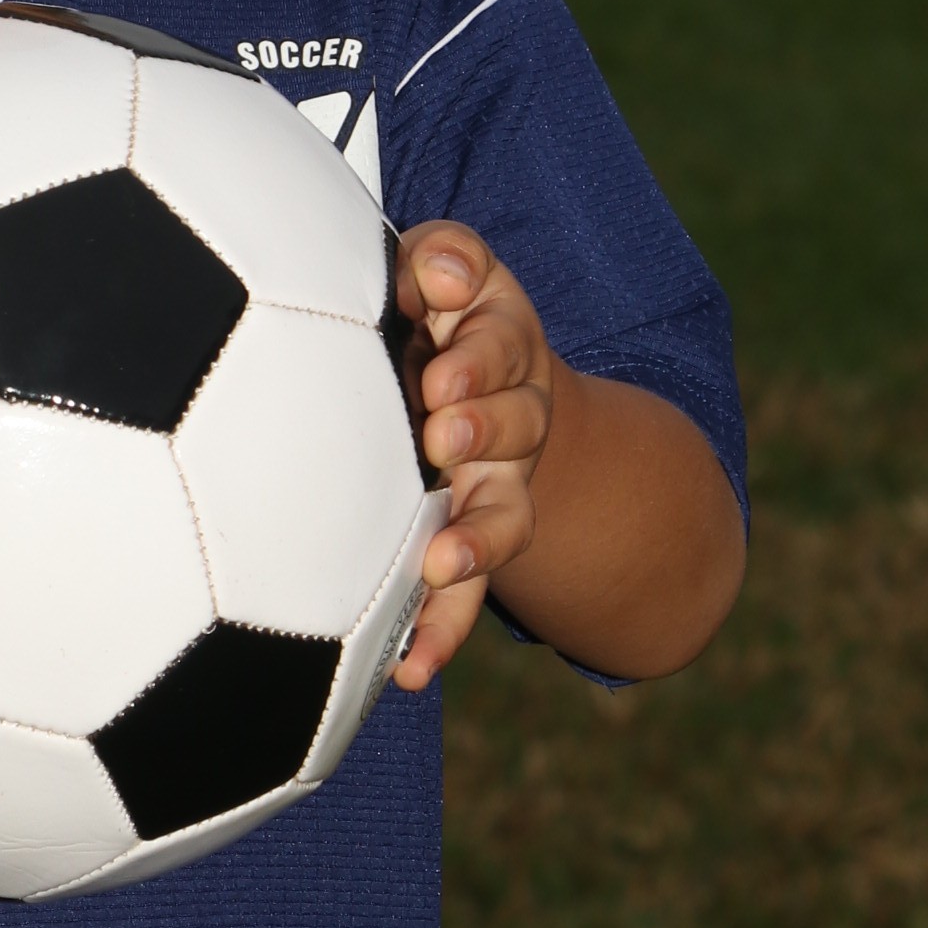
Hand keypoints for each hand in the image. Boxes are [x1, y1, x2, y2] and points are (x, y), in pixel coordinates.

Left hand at [391, 223, 554, 693]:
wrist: (470, 386)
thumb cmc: (429, 311)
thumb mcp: (440, 270)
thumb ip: (444, 258)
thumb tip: (442, 274)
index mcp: (499, 343)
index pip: (502, 339)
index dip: (479, 355)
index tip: (438, 370)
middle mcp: (511, 416)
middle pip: (516, 423)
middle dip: (483, 428)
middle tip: (442, 434)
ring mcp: (496, 483)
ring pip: (504, 515)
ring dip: (475, 539)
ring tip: (441, 562)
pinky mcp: (470, 540)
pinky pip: (465, 593)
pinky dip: (442, 628)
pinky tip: (411, 669)